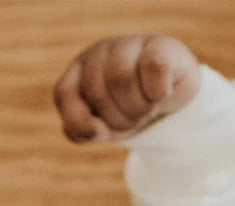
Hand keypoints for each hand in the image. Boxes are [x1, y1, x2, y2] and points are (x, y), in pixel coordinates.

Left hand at [54, 34, 200, 142]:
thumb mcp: (99, 127)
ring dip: (137, 110)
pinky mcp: (160, 46)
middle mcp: (100, 52)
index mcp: (79, 70)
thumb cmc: (127, 112)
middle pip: (97, 92)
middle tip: (132, 119)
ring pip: (121, 80)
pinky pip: (153, 70)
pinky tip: (162, 94)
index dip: (81, 121)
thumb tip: (96, 130)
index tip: (102, 131)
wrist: (171, 101)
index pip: (63, 94)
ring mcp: (129, 44)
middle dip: (116, 120)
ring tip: (145, 109)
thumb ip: (80, 131)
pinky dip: (158, 94)